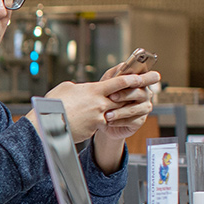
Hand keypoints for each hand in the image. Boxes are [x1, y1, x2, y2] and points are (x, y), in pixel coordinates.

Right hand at [38, 74, 153, 141]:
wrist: (47, 126)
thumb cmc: (53, 106)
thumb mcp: (65, 89)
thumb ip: (78, 87)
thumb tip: (81, 87)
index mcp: (93, 90)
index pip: (119, 82)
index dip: (133, 77)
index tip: (145, 74)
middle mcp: (100, 103)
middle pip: (125, 96)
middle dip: (142, 89)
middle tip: (156, 82)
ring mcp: (99, 117)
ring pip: (119, 111)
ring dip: (129, 108)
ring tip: (140, 103)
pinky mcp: (95, 129)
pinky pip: (106, 124)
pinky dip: (109, 122)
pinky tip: (113, 121)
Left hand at [94, 67, 160, 141]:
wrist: (102, 117)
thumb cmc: (107, 97)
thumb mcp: (107, 83)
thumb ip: (115, 74)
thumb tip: (122, 65)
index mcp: (141, 82)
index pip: (151, 77)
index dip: (146, 77)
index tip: (136, 78)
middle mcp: (146, 95)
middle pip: (139, 92)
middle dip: (125, 94)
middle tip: (111, 97)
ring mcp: (144, 108)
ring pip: (134, 109)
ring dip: (119, 112)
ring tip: (107, 114)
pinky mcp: (139, 121)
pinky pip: (131, 121)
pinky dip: (119, 121)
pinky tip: (109, 121)